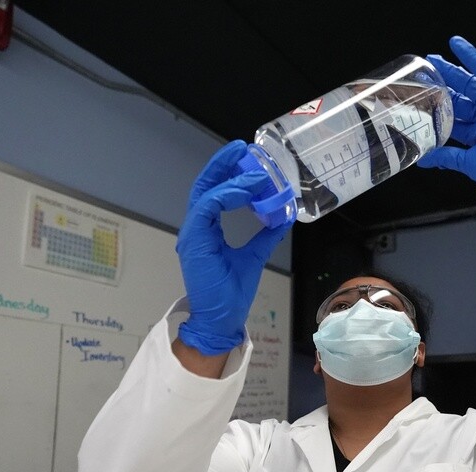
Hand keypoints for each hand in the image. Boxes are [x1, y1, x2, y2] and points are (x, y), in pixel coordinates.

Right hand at [176, 140, 292, 355]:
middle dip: (223, 164)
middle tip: (242, 148)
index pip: (214, 192)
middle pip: (205, 185)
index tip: (247, 160)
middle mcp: (197, 227)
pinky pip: (209, 206)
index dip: (228, 174)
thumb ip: (265, 235)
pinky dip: (229, 195)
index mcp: (206, 229)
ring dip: (232, 178)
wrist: (220, 319)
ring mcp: (193, 233)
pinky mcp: (195, 240)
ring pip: (207, 192)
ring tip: (256, 172)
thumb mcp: (253, 256)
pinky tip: (249, 191)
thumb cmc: (231, 293)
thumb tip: (282, 217)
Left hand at [417, 36, 475, 213]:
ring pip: (466, 82)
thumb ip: (445, 157)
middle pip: (457, 97)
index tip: (421, 99)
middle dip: (440, 85)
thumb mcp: (467, 162)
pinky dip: (471, 56)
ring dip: (449, 70)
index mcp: (475, 134)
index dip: (435, 107)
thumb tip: (424, 159)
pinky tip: (457, 44)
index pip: (451, 117)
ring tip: (433, 60)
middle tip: (424, 73)